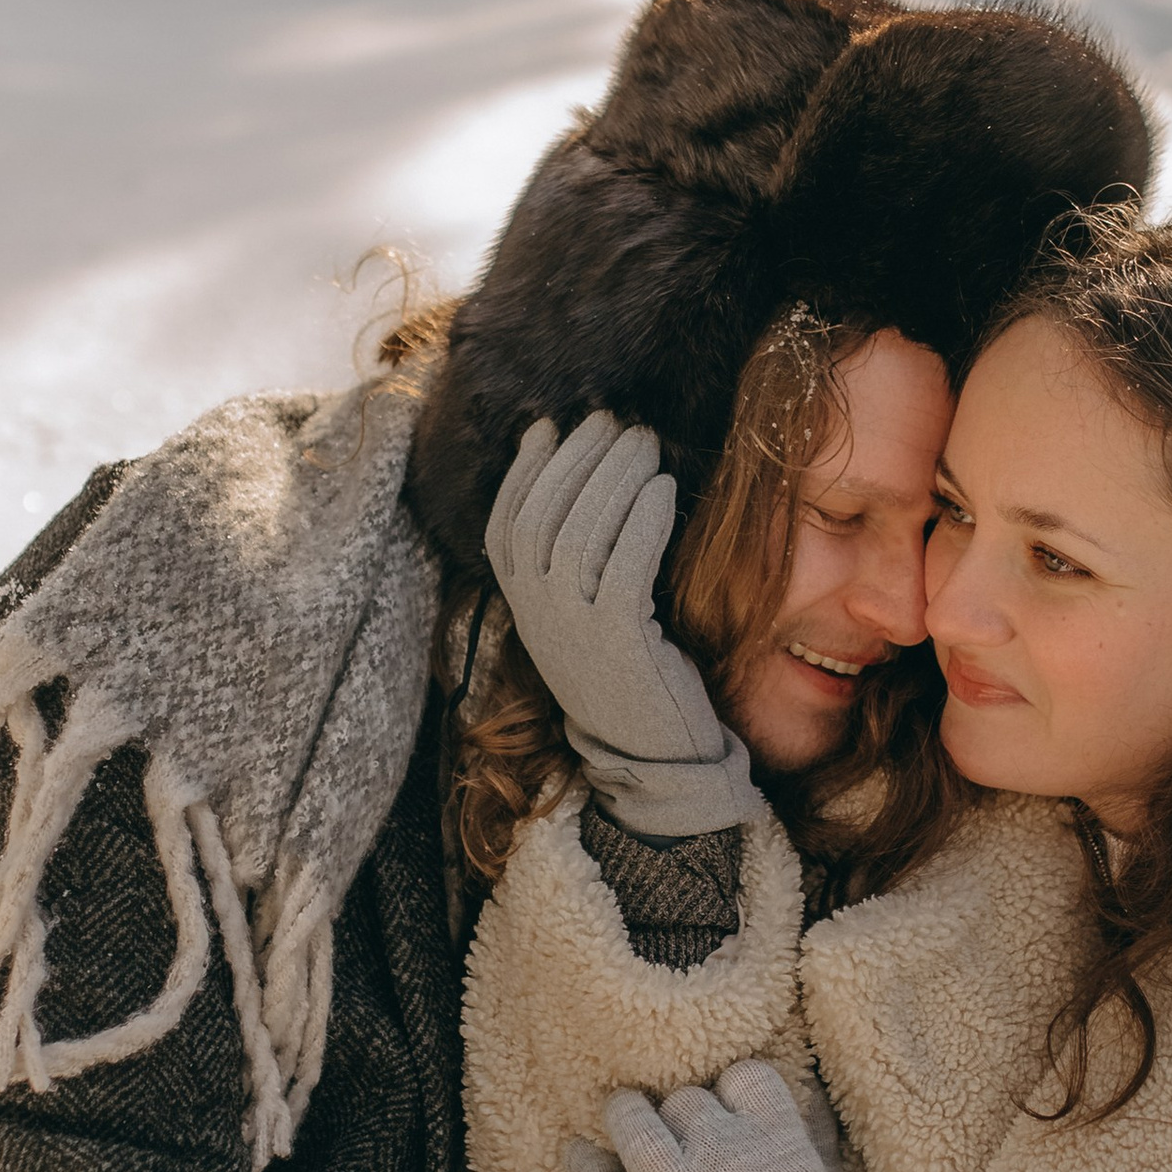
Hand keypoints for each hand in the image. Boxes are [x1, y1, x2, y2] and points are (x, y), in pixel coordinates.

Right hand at [485, 414, 759, 838]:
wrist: (653, 751)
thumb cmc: (627, 666)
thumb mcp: (582, 609)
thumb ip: (570, 554)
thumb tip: (572, 471)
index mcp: (521, 604)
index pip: (507, 521)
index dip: (527, 469)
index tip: (553, 425)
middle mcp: (536, 614)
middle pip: (544, 515)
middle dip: (578, 458)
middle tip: (615, 420)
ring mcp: (572, 629)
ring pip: (580, 532)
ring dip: (614, 477)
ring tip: (646, 443)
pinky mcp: (618, 641)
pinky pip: (625, 566)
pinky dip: (642, 520)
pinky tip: (664, 490)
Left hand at [565, 1058, 852, 1171]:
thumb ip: (816, 1140)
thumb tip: (808, 1084)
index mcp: (788, 1152)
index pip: (746, 1075)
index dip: (728, 1088)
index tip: (719, 1105)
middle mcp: (734, 1162)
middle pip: (686, 1099)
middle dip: (677, 1113)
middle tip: (671, 1129)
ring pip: (632, 1120)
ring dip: (621, 1114)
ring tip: (619, 1116)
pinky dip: (582, 1162)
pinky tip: (578, 1155)